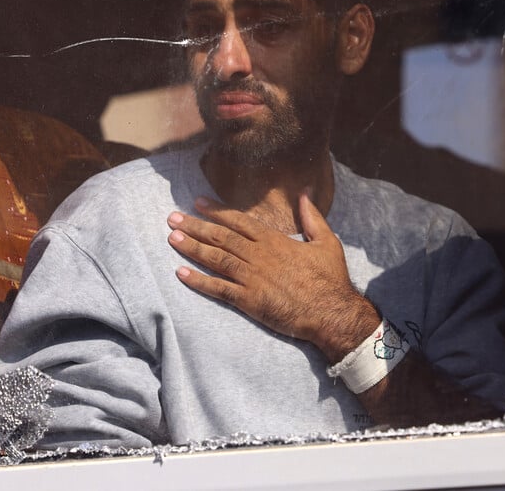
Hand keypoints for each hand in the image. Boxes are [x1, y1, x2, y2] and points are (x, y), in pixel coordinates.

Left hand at [166, 192, 379, 359]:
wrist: (332, 312)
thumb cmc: (330, 278)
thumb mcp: (326, 241)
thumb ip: (312, 216)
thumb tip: (305, 193)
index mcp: (274, 240)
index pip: (239, 221)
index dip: (216, 211)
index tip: (197, 203)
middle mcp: (259, 255)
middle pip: (221, 237)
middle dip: (195, 226)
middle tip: (172, 218)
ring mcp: (252, 278)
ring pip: (216, 258)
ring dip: (192, 248)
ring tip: (172, 239)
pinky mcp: (250, 300)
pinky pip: (219, 289)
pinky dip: (199, 281)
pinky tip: (181, 274)